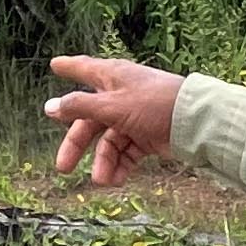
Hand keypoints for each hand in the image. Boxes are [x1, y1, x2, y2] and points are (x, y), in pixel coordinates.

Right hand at [44, 56, 183, 186]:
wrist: (195, 123)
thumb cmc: (153, 104)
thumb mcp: (112, 106)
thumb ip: (79, 107)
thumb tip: (50, 107)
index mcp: (112, 78)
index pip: (84, 69)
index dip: (69, 67)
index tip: (55, 64)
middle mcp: (120, 96)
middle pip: (90, 120)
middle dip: (77, 144)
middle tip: (63, 167)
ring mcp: (134, 117)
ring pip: (109, 141)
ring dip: (104, 162)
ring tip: (103, 181)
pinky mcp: (147, 136)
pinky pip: (127, 152)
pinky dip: (121, 165)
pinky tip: (117, 180)